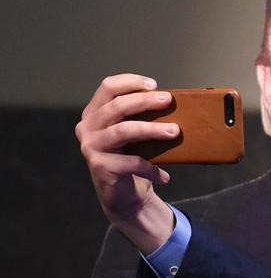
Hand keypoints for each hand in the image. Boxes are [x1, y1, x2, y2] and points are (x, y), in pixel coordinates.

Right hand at [76, 74, 178, 252]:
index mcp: (95, 113)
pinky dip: (151, 168)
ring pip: (123, 131)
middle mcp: (88, 127)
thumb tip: (174, 103)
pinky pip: (131, 162)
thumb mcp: (136, 134)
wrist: (123, 195)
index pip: (108, 87)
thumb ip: (143, 117)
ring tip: (175, 132)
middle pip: (117, 106)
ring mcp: (91, 146)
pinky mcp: (99, 166)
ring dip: (152, 129)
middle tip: (169, 101)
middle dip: (145, 101)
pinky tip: (165, 176)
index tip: (154, 85)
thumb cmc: (132, 158)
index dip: (130, 82)